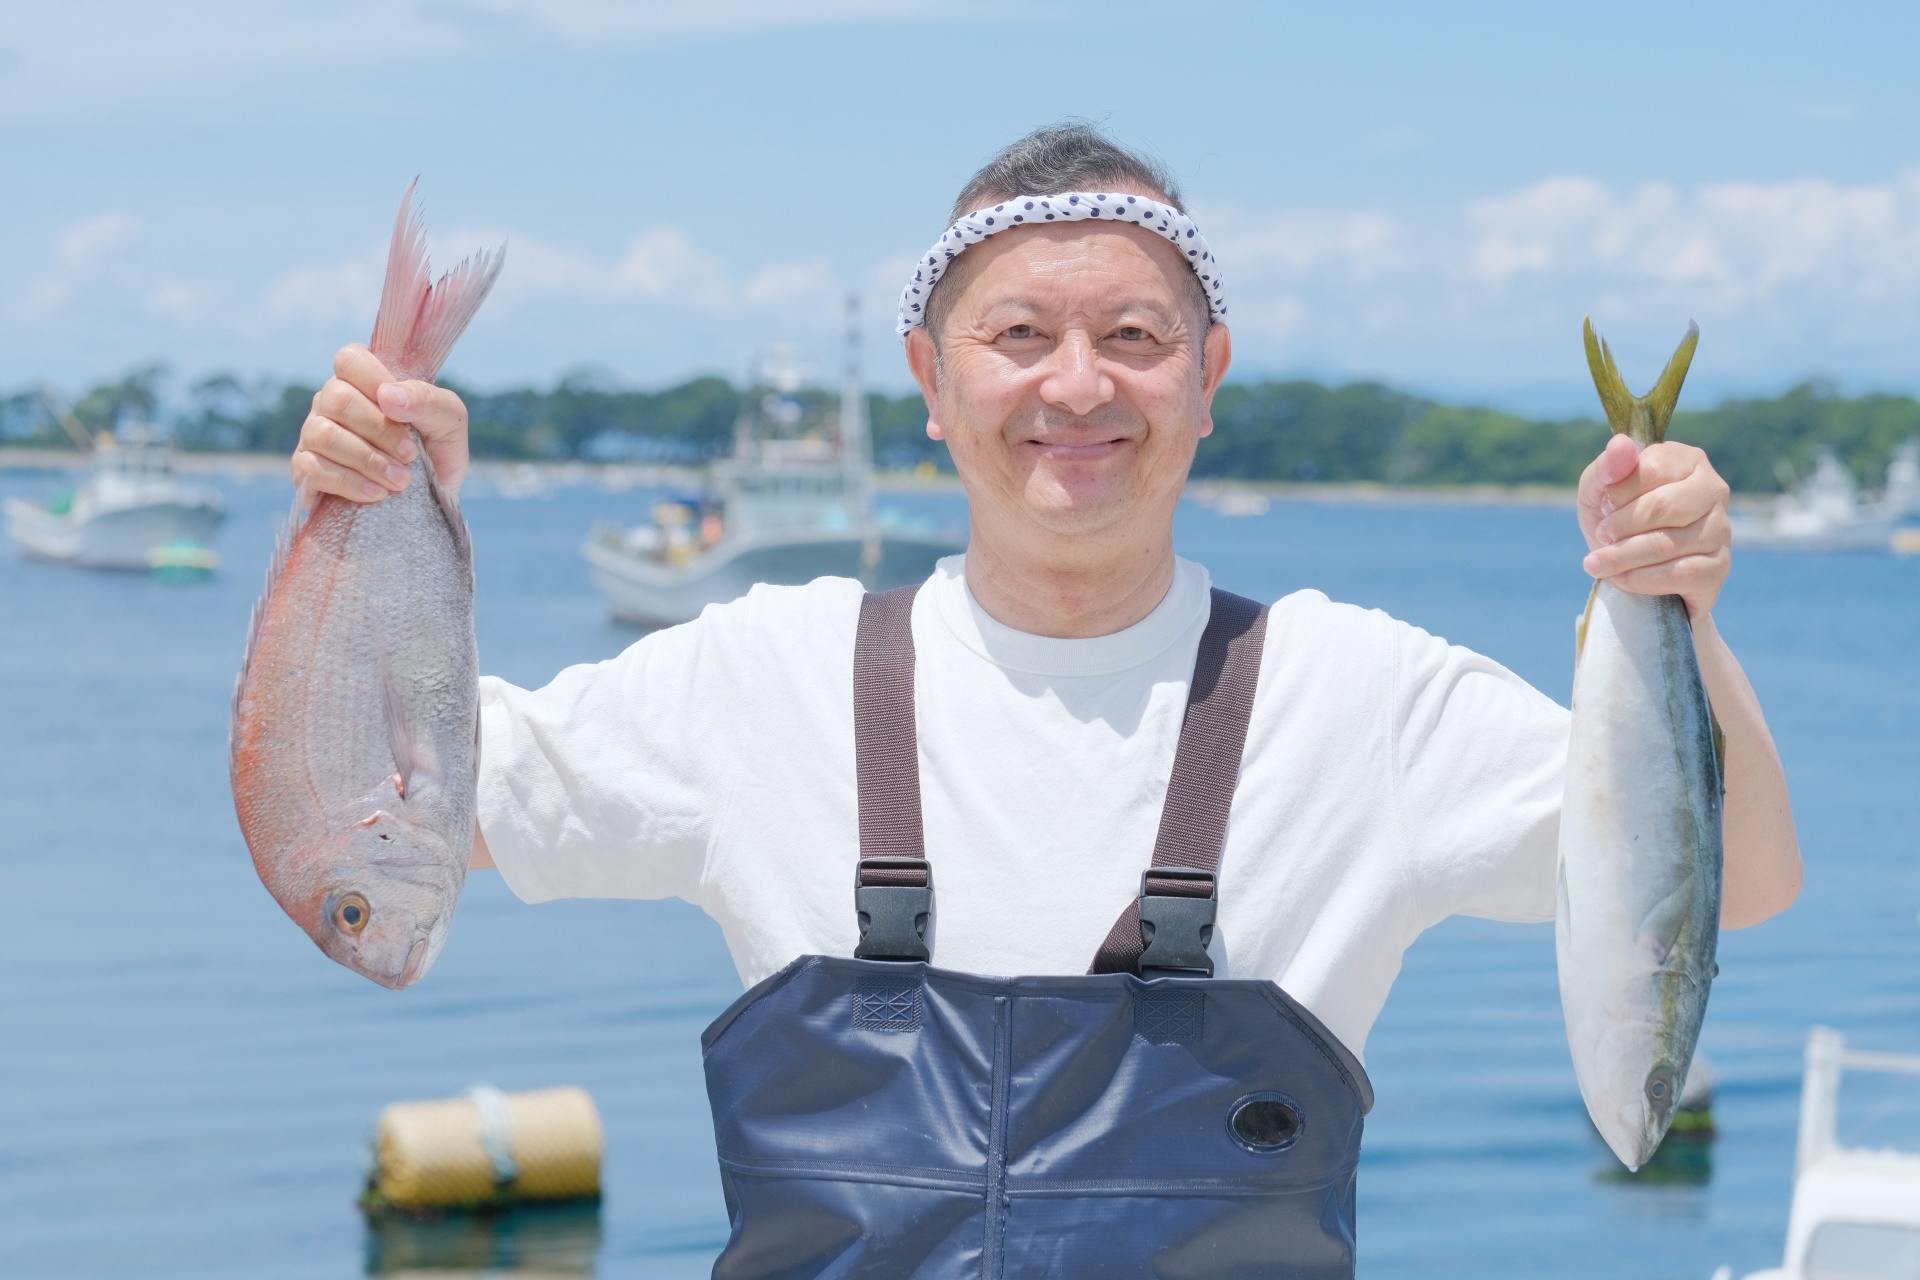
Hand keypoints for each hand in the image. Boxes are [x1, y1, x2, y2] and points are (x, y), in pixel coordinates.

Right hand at [290, 344, 470, 505]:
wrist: (431, 504)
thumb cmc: (438, 454)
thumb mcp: (449, 422)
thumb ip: (428, 400)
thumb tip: (388, 395)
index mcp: (363, 381)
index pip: (350, 359)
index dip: (374, 380)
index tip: (403, 412)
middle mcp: (331, 403)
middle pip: (338, 399)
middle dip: (380, 431)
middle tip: (410, 455)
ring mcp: (313, 435)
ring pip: (323, 435)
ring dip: (368, 460)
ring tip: (400, 481)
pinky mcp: (306, 470)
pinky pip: (311, 468)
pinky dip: (349, 482)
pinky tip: (376, 493)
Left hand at [1577, 434, 1731, 617]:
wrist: (1628, 569)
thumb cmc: (1615, 519)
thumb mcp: (1598, 490)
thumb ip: (1607, 466)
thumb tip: (1621, 444)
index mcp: (1687, 460)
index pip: (1653, 468)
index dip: (1619, 492)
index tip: (1604, 506)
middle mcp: (1714, 490)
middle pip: (1663, 507)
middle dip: (1620, 526)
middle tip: (1601, 535)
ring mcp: (1722, 529)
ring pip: (1668, 543)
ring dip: (1622, 556)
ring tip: (1598, 562)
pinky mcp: (1719, 567)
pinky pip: (1680, 574)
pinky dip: (1641, 579)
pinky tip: (1622, 579)